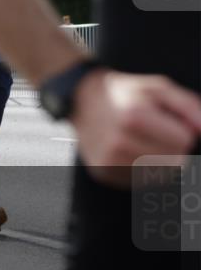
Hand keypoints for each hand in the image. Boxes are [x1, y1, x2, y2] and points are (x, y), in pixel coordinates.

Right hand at [70, 69, 200, 186]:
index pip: (184, 140)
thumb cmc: (125, 94)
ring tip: (143, 142)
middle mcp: (118, 140)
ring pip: (160, 174)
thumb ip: (188, 106)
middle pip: (175, 161)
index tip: (165, 122)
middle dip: (173, 147)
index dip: (180, 130)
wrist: (81, 101)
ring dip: (159, 160)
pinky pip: (141, 181)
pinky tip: (131, 153)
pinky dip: (143, 169)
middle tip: (155, 133)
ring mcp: (109, 159)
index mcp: (133, 115)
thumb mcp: (157, 88)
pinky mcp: (103, 172)